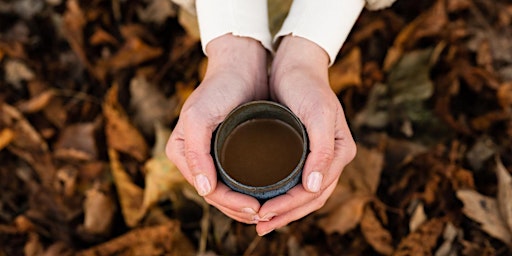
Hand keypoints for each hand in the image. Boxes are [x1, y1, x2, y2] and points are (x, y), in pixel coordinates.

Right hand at [166, 34, 268, 223]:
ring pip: (228, 190)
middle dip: (239, 209)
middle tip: (267, 214)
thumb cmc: (219, 87)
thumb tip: (204, 190)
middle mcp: (193, 156)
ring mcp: (211, 153)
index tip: (257, 209)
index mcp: (181, 152)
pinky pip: (237, 177)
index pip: (207, 191)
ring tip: (269, 210)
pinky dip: (250, 190)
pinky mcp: (228, 148)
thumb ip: (195, 153)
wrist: (241, 64)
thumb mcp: (199, 117)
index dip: (231, 205)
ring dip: (245, 204)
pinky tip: (267, 195)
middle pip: (217, 195)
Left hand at [256, 36, 356, 235]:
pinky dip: (281, 194)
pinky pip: (295, 180)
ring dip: (283, 210)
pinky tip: (264, 199)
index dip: (291, 207)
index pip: (316, 192)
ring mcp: (318, 155)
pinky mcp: (303, 149)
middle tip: (259, 226)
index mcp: (340, 152)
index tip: (265, 213)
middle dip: (285, 215)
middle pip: (310, 198)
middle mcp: (331, 157)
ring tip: (259, 220)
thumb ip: (322, 151)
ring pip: (303, 194)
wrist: (295, 64)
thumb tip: (314, 187)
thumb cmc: (307, 86)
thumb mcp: (318, 114)